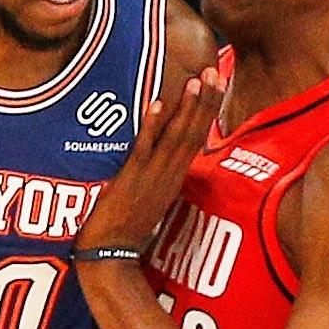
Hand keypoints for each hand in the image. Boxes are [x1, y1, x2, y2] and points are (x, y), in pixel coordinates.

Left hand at [73, 55, 228, 259]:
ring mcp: (152, 177)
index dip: (208, 109)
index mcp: (176, 178)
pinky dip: (152, 126)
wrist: (112, 257)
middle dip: (206, 100)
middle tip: (216, 70)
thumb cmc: (127, 229)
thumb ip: (159, 174)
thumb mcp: (151, 198)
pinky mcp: (132, 180)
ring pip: (176, 138)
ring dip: (187, 108)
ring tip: (197, 80)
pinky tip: (156, 104)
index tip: (216, 82)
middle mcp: (170, 175)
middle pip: (194, 132)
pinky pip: (144, 149)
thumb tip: (160, 153)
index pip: (198, 137)